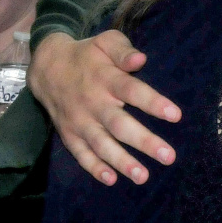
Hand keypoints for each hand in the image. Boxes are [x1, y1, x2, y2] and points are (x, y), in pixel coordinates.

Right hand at [28, 31, 181, 185]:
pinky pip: (80, 154)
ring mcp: (79, 121)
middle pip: (120, 125)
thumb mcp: (104, 43)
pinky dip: (94, 168)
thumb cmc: (87, 55)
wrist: (45, 67)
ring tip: (143, 176)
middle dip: (144, 142)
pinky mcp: (69, 134)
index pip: (132, 91)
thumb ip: (123, 50)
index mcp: (105, 79)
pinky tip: (111, 180)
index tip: (176, 115)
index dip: (153, 103)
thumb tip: (140, 59)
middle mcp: (93, 103)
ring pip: (101, 144)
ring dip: (122, 162)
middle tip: (169, 157)